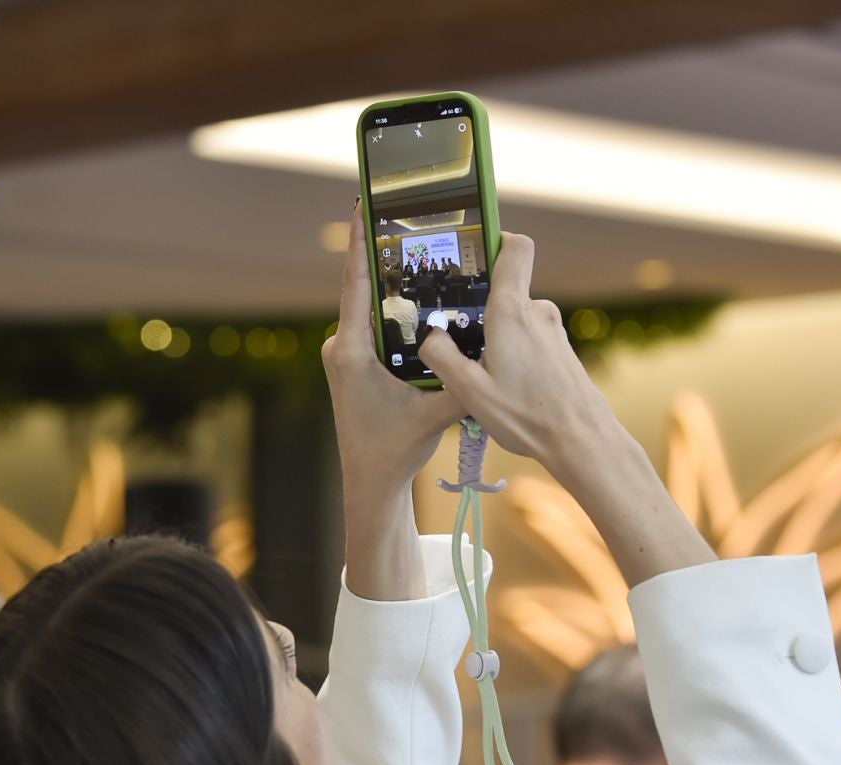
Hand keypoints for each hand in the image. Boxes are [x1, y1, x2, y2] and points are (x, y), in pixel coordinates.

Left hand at [321, 203, 465, 495]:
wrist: (372, 482)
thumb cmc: (393, 451)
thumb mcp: (435, 414)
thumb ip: (464, 382)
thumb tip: (498, 348)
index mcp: (351, 352)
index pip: (355, 285)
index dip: (357, 243)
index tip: (360, 206)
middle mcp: (342, 347)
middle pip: (365, 288)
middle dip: (384, 252)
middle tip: (405, 213)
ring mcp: (346, 354)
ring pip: (372, 306)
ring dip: (392, 279)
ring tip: (416, 242)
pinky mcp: (355, 362)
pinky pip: (375, 324)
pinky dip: (395, 306)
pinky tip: (418, 289)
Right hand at [423, 233, 714, 586]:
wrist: (581, 440)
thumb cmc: (526, 416)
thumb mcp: (468, 391)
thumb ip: (442, 357)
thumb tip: (429, 337)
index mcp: (512, 313)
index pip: (515, 249)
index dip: (496, 239)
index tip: (476, 245)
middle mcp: (537, 313)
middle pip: (505, 292)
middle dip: (479, 311)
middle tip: (457, 341)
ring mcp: (553, 332)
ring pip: (514, 321)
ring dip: (495, 339)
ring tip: (481, 375)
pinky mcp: (560, 351)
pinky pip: (528, 340)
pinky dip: (512, 354)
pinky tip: (504, 387)